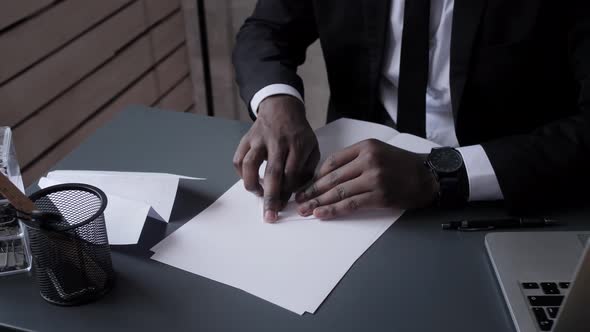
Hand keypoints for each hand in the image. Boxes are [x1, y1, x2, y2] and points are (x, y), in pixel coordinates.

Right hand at [233, 95, 319, 222]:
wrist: (281, 108)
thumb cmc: (298, 133)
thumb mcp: (312, 148)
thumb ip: (307, 171)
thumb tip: (296, 193)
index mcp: (297, 144)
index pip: (292, 173)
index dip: (288, 191)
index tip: (285, 204)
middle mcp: (277, 142)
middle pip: (272, 172)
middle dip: (270, 197)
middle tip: (270, 216)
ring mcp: (259, 139)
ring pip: (249, 164)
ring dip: (252, 184)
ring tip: (258, 194)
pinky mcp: (246, 139)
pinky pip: (238, 159)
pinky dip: (241, 174)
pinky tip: (249, 180)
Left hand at [295, 139, 437, 218]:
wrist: (428, 176)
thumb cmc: (402, 165)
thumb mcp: (378, 151)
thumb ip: (354, 160)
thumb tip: (327, 177)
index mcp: (366, 147)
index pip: (333, 161)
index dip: (316, 176)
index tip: (306, 185)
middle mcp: (368, 160)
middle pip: (332, 177)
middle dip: (312, 190)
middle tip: (299, 200)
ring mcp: (374, 178)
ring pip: (339, 192)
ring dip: (319, 203)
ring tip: (305, 210)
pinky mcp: (379, 196)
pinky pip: (351, 204)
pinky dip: (334, 210)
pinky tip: (322, 214)